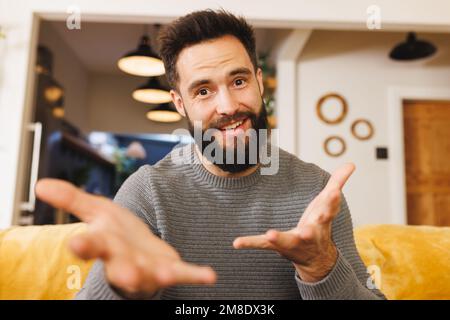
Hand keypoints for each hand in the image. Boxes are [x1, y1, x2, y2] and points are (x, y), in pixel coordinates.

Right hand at [35, 179, 215, 297]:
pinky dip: (195, 275)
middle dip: (122, 270)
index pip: (91, 246)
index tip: (75, 244)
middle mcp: (124, 260)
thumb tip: (40, 184)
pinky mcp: (168, 268)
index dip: (84, 245)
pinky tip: (210, 276)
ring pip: (150, 275)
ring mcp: (147, 267)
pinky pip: (182, 273)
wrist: (136, 249)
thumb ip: (72, 199)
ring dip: (157, 275)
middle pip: (120, 266)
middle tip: (124, 274)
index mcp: (105, 244)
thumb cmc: (114, 232)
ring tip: (166, 273)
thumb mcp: (96, 211)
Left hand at [233, 163, 354, 282]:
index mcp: (321, 222)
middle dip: (309, 231)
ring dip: (279, 239)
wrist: (317, 258)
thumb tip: (352, 164)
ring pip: (286, 241)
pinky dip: (250, 243)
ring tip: (270, 235)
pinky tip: (237, 242)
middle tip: (306, 230)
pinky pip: (262, 245)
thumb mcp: (328, 205)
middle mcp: (309, 235)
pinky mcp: (276, 246)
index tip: (335, 192)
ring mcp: (292, 242)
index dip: (332, 201)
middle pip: (310, 232)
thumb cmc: (320, 225)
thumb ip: (337, 183)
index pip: (329, 210)